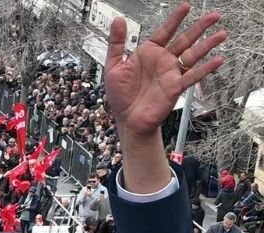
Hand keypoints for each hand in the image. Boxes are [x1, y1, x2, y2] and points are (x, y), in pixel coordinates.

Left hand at [104, 3, 223, 138]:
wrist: (128, 119)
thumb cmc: (120, 95)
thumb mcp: (113, 66)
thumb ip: (117, 43)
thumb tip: (117, 21)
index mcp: (148, 53)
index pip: (164, 31)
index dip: (175, 19)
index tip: (186, 6)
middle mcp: (162, 60)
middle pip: (185, 39)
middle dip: (199, 27)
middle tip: (213, 15)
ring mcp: (171, 73)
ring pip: (193, 55)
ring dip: (208, 44)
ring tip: (222, 34)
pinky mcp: (176, 86)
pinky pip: (193, 75)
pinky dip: (205, 68)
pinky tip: (217, 60)